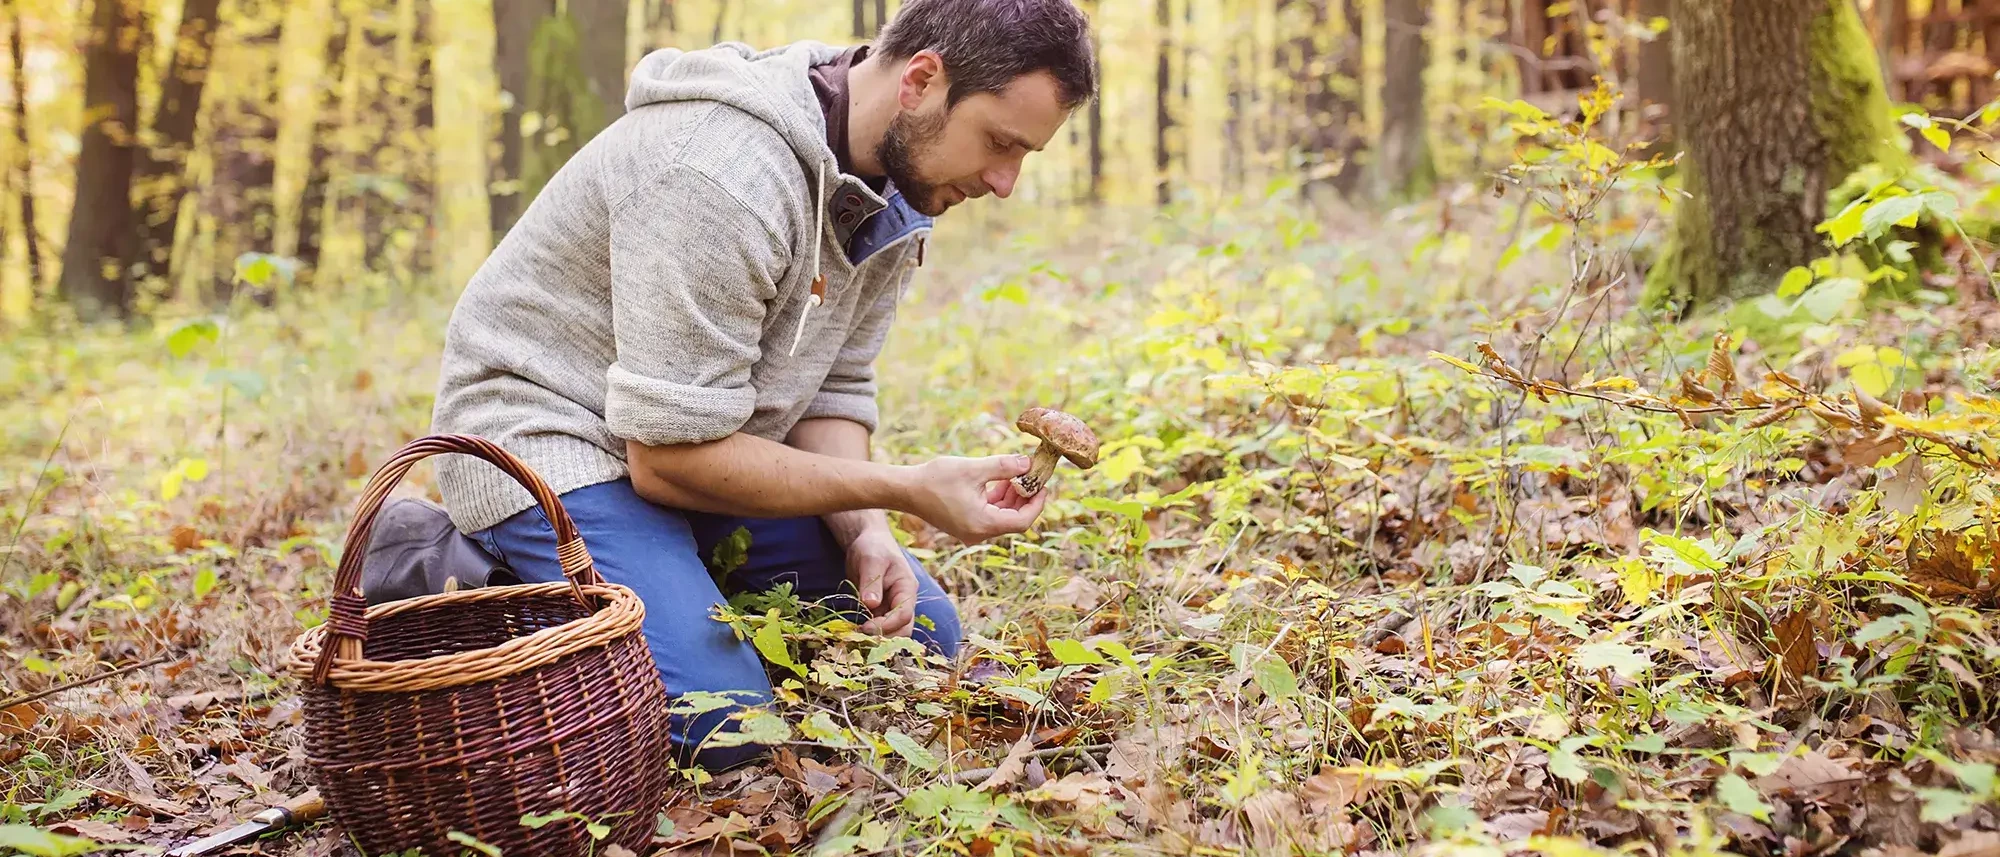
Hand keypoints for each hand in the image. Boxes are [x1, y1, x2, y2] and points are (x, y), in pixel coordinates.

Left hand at [844, 529, 915, 636]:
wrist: (868, 542)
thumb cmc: (872, 547)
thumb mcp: (871, 561)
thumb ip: (871, 582)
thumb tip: (871, 605)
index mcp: (907, 588)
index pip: (904, 615)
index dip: (887, 625)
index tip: (866, 628)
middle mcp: (903, 601)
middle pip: (902, 629)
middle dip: (884, 637)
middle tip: (860, 639)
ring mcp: (892, 608)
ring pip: (892, 633)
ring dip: (877, 639)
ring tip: (855, 639)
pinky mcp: (880, 611)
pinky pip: (879, 628)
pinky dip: (869, 635)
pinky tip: (854, 635)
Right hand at [906, 454, 1050, 543]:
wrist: (905, 489)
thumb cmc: (935, 479)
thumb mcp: (973, 469)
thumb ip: (1004, 466)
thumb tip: (1028, 463)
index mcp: (983, 524)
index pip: (1023, 521)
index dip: (1037, 504)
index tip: (1044, 484)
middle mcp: (979, 533)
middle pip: (1014, 519)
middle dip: (1025, 497)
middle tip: (1032, 475)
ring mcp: (971, 530)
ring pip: (1002, 516)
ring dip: (1012, 497)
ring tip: (1015, 473)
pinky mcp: (965, 524)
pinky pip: (989, 514)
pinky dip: (998, 499)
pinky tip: (1000, 480)